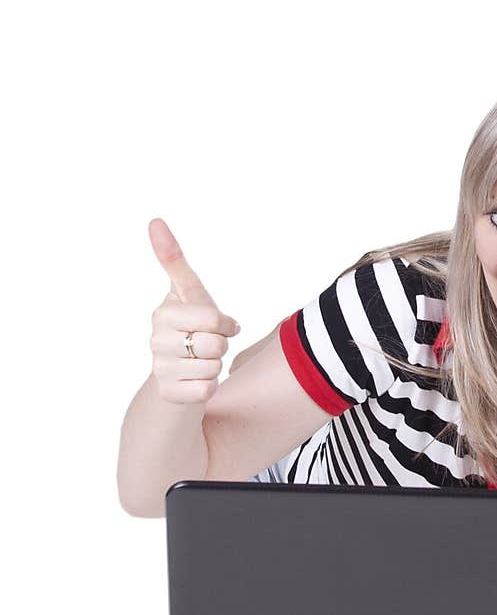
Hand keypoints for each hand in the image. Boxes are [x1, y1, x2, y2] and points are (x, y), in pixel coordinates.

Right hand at [148, 218, 240, 404]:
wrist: (176, 372)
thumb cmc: (189, 325)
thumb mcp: (189, 293)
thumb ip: (173, 259)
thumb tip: (154, 220)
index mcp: (162, 314)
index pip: (213, 319)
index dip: (224, 323)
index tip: (217, 324)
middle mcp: (155, 342)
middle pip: (216, 345)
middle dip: (221, 344)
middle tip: (207, 344)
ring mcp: (160, 370)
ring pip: (214, 368)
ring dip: (216, 366)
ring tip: (201, 362)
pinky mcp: (169, 394)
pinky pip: (208, 389)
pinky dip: (210, 386)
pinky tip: (196, 380)